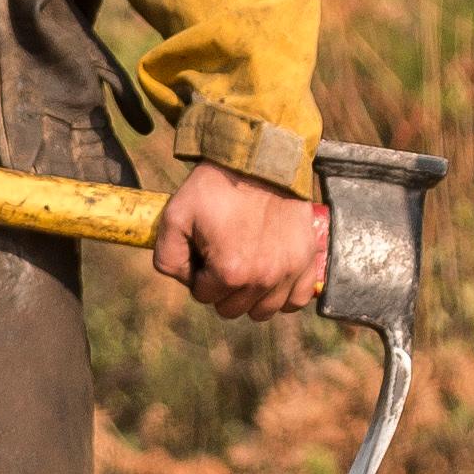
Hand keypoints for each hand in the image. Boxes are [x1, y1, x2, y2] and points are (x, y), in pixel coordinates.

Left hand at [151, 165, 328, 316]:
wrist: (261, 162)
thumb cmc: (216, 187)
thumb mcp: (175, 216)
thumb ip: (167, 257)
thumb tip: (186, 280)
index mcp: (229, 272)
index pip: (203, 296)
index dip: (198, 272)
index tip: (204, 249)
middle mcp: (262, 279)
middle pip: (232, 308)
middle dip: (222, 286)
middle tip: (223, 254)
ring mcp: (289, 273)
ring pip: (263, 311)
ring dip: (251, 295)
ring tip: (247, 264)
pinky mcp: (307, 264)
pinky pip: (295, 302)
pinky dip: (282, 294)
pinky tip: (271, 276)